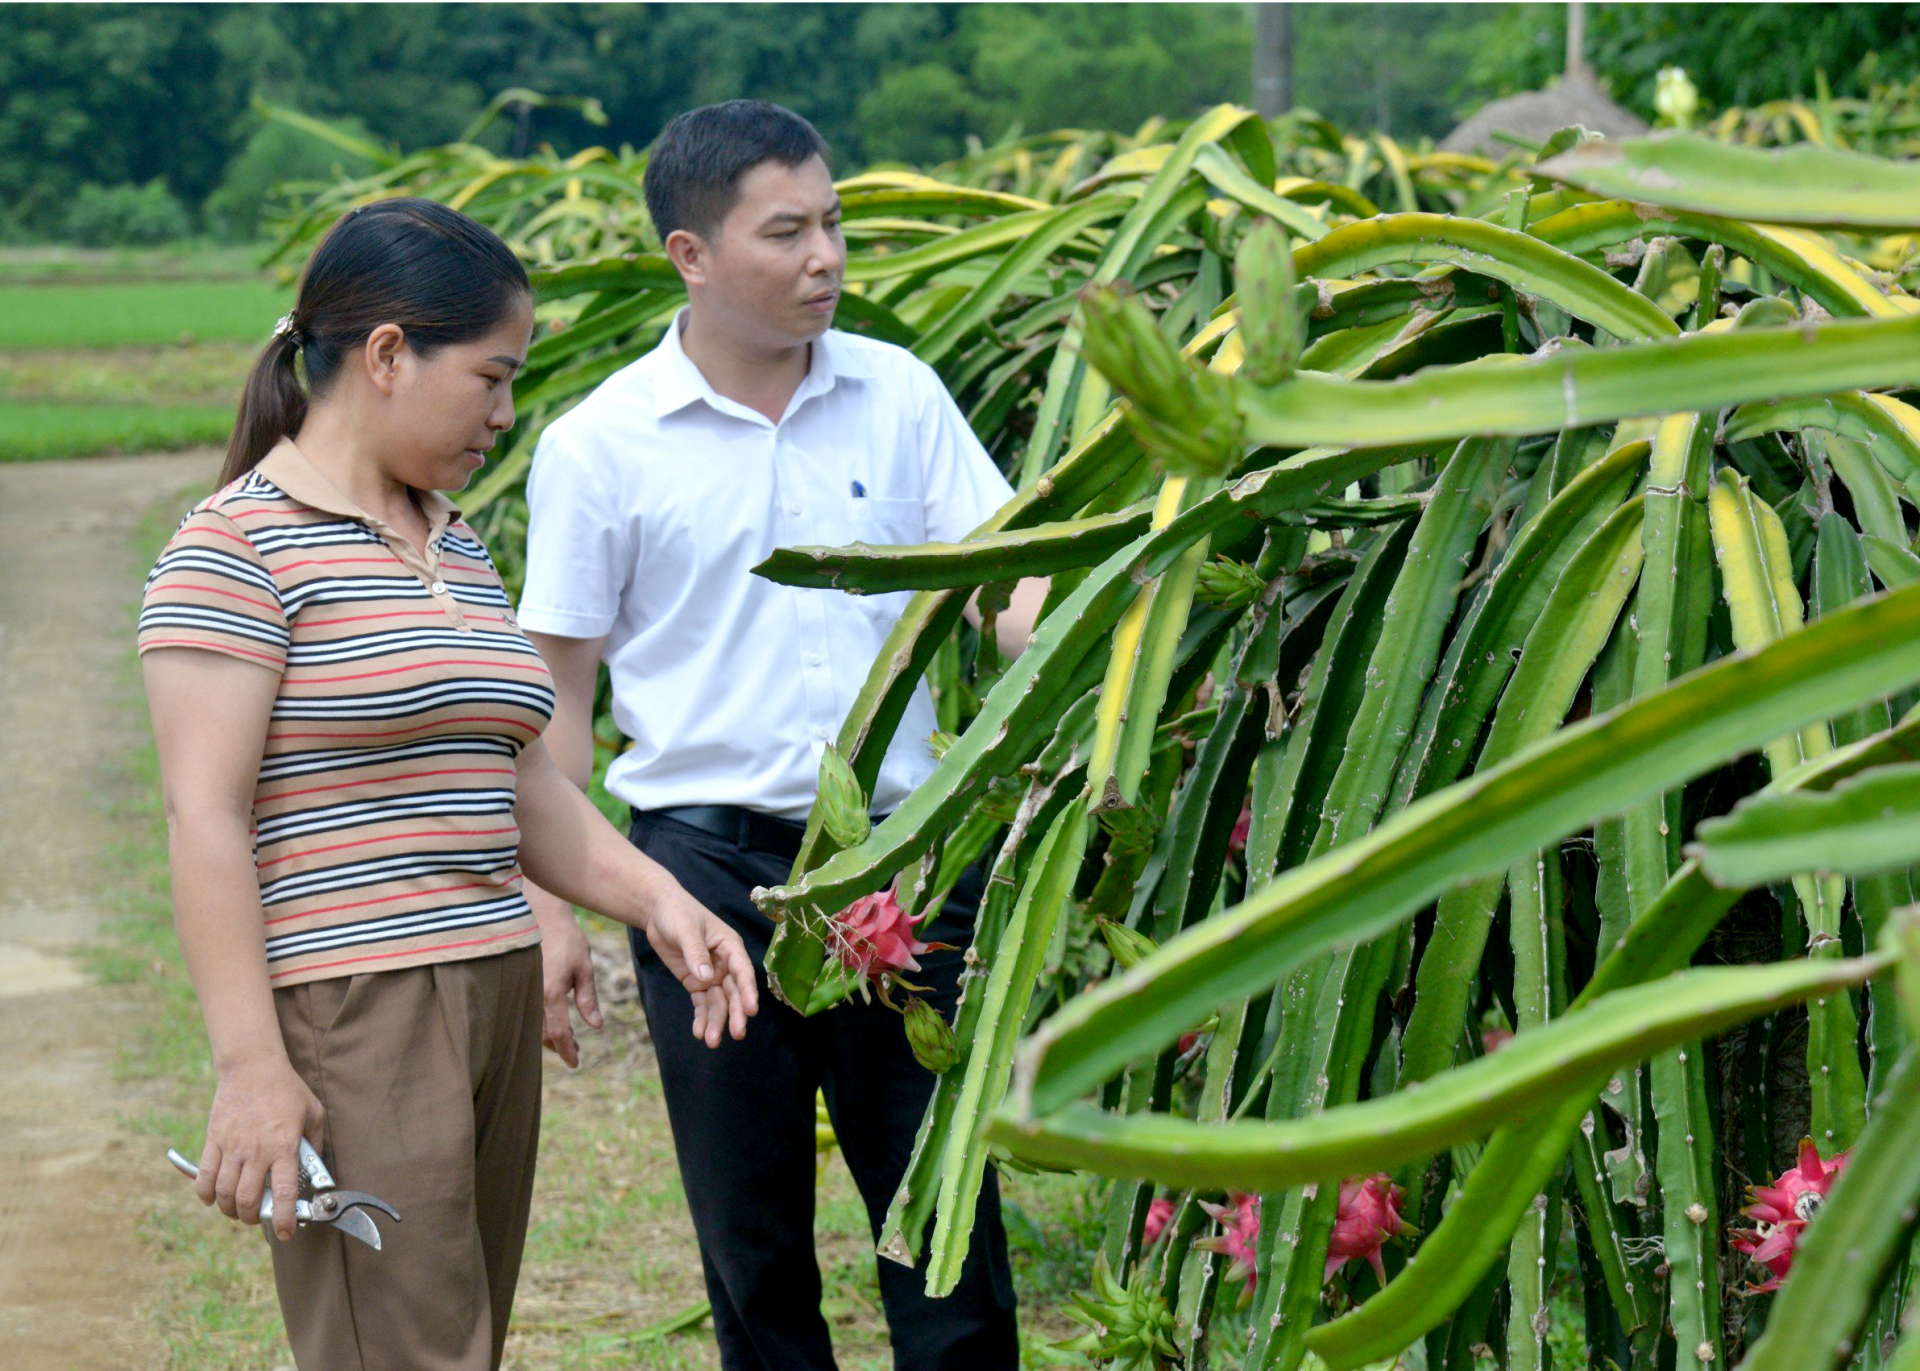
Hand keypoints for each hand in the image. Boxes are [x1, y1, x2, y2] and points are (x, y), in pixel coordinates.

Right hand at [198, 1055, 324, 1241]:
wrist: (252, 1067)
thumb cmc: (287, 1090)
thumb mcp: (314, 1113)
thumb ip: (315, 1144)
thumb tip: (316, 1170)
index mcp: (285, 1146)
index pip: (285, 1193)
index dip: (285, 1219)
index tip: (287, 1233)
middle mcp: (257, 1151)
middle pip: (248, 1200)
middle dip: (254, 1218)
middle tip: (259, 1218)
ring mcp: (232, 1147)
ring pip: (223, 1193)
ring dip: (230, 1210)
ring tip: (239, 1210)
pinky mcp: (213, 1140)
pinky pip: (203, 1176)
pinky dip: (205, 1194)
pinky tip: (212, 1198)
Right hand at [534, 900, 601, 1067]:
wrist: (539, 914)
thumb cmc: (566, 938)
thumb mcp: (584, 967)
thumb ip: (588, 998)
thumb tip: (595, 1026)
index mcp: (551, 993)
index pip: (558, 1033)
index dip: (567, 1051)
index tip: (575, 1063)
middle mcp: (532, 996)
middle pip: (542, 1035)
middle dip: (558, 1046)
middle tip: (575, 1050)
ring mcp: (521, 991)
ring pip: (531, 1027)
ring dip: (547, 1036)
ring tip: (565, 1037)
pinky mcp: (515, 986)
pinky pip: (524, 1013)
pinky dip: (537, 1023)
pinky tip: (550, 1020)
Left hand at [642, 882, 760, 1046]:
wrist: (658, 911)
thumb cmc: (678, 913)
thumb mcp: (686, 929)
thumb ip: (696, 953)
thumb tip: (707, 978)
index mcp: (730, 946)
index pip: (742, 971)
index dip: (748, 991)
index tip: (751, 1011)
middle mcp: (725, 964)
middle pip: (734, 992)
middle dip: (735, 1013)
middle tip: (736, 1034)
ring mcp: (711, 975)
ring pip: (719, 1002)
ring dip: (717, 1021)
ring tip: (711, 1041)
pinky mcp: (696, 982)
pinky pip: (702, 1003)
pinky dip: (701, 1017)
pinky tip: (699, 1032)